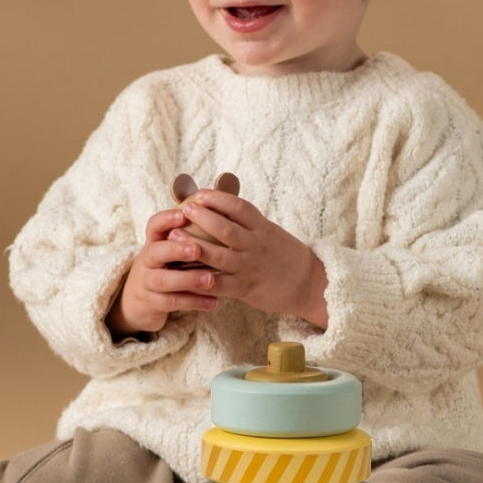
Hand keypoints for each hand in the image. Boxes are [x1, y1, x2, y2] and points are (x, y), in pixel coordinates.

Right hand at [106, 207, 221, 338]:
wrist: (138, 301)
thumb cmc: (164, 268)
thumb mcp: (168, 251)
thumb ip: (186, 237)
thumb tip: (219, 216)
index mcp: (153, 243)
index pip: (154, 226)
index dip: (166, 219)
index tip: (184, 213)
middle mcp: (147, 261)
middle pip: (155, 252)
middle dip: (176, 250)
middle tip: (197, 249)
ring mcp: (147, 282)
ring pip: (163, 280)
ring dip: (188, 279)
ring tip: (210, 279)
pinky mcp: (152, 303)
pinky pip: (172, 302)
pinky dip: (194, 302)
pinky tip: (214, 301)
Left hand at [168, 188, 328, 328]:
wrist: (309, 284)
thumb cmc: (285, 255)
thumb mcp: (270, 231)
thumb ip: (248, 222)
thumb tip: (220, 205)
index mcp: (263, 229)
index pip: (239, 208)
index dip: (218, 199)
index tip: (200, 193)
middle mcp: (256, 246)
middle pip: (226, 229)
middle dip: (203, 217)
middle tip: (184, 208)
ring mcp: (250, 267)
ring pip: (219, 256)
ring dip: (194, 245)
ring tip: (173, 235)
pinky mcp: (245, 289)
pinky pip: (220, 284)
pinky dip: (201, 279)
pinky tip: (183, 273)